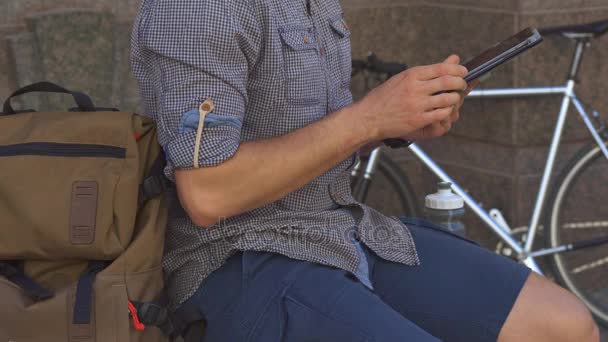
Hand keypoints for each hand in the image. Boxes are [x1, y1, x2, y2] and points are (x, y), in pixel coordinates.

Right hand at [354, 54, 468, 142]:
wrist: (368, 117)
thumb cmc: (383, 98)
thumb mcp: (401, 79)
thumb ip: (426, 72)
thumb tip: (452, 58)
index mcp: (411, 75)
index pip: (442, 68)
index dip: (457, 69)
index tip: (463, 71)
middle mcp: (415, 88)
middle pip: (448, 82)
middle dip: (460, 83)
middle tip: (462, 84)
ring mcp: (417, 105)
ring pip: (448, 99)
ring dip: (456, 98)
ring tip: (455, 98)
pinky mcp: (418, 119)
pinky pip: (441, 114)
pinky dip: (448, 111)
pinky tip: (446, 110)